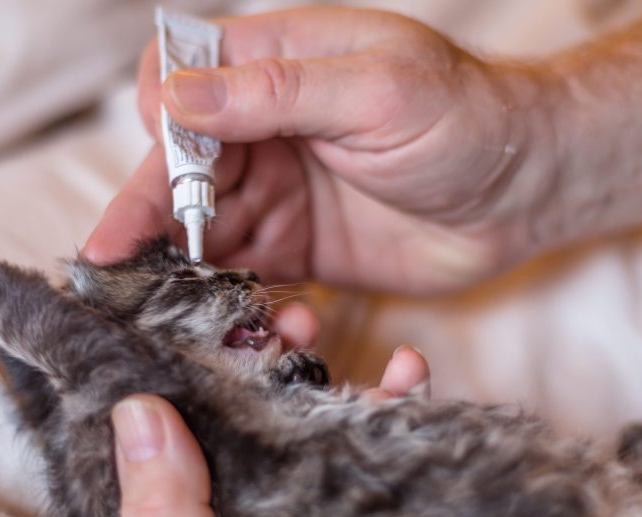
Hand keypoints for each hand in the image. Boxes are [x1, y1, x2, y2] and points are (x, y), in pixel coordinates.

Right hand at [84, 7, 557, 294]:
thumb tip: (176, 96)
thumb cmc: (465, 120)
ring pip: (199, 229)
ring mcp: (275, 193)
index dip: (159, 121)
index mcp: (273, 68)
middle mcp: (261, 131)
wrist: (527, 192)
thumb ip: (276, 93)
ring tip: (176, 309)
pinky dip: (232, 300)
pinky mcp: (294, 251)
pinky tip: (246, 323)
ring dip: (184, 268)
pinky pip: (241, 276)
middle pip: (176, 169)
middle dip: (150, 216)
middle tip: (114, 265)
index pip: (179, 81)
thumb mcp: (377, 90)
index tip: (162, 162)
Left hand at [110, 346, 428, 516]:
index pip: (166, 448)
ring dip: (311, 359)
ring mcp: (325, 498)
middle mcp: (257, 508)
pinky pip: (387, 428)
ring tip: (312, 323)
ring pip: (306, 409)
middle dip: (245, 356)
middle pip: (236, 414)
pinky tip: (406, 370)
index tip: (177, 323)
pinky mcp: (389, 496)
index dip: (166, 380)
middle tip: (258, 316)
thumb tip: (136, 413)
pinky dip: (397, 392)